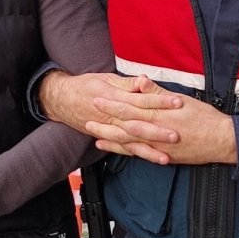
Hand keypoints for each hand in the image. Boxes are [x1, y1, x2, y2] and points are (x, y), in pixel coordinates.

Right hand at [40, 71, 183, 163]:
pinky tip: (152, 158)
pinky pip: (122, 148)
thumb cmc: (86, 85)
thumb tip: (145, 81)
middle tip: (176, 135)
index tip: (178, 102)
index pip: (141, 99)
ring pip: (131, 141)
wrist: (60, 99)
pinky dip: (137, 154)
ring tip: (166, 157)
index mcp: (114, 97)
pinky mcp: (107, 137)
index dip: (159, 101)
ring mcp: (109, 128)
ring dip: (149, 150)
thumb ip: (127, 83)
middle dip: (157, 131)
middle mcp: (111, 116)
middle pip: (137, 124)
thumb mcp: (106, 79)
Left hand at [84, 78, 237, 165]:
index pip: (129, 107)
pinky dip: (123, 151)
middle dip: (104, 122)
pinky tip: (112, 149)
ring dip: (109, 139)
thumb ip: (158, 93)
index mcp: (158, 114)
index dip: (111, 104)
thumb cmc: (204, 118)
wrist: (221, 140)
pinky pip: (138, 154)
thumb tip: (141, 81)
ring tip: (93, 135)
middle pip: (123, 126)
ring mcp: (157, 146)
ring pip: (127, 142)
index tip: (96, 98)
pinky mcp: (161, 156)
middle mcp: (154, 131)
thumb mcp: (182, 100)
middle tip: (86, 118)